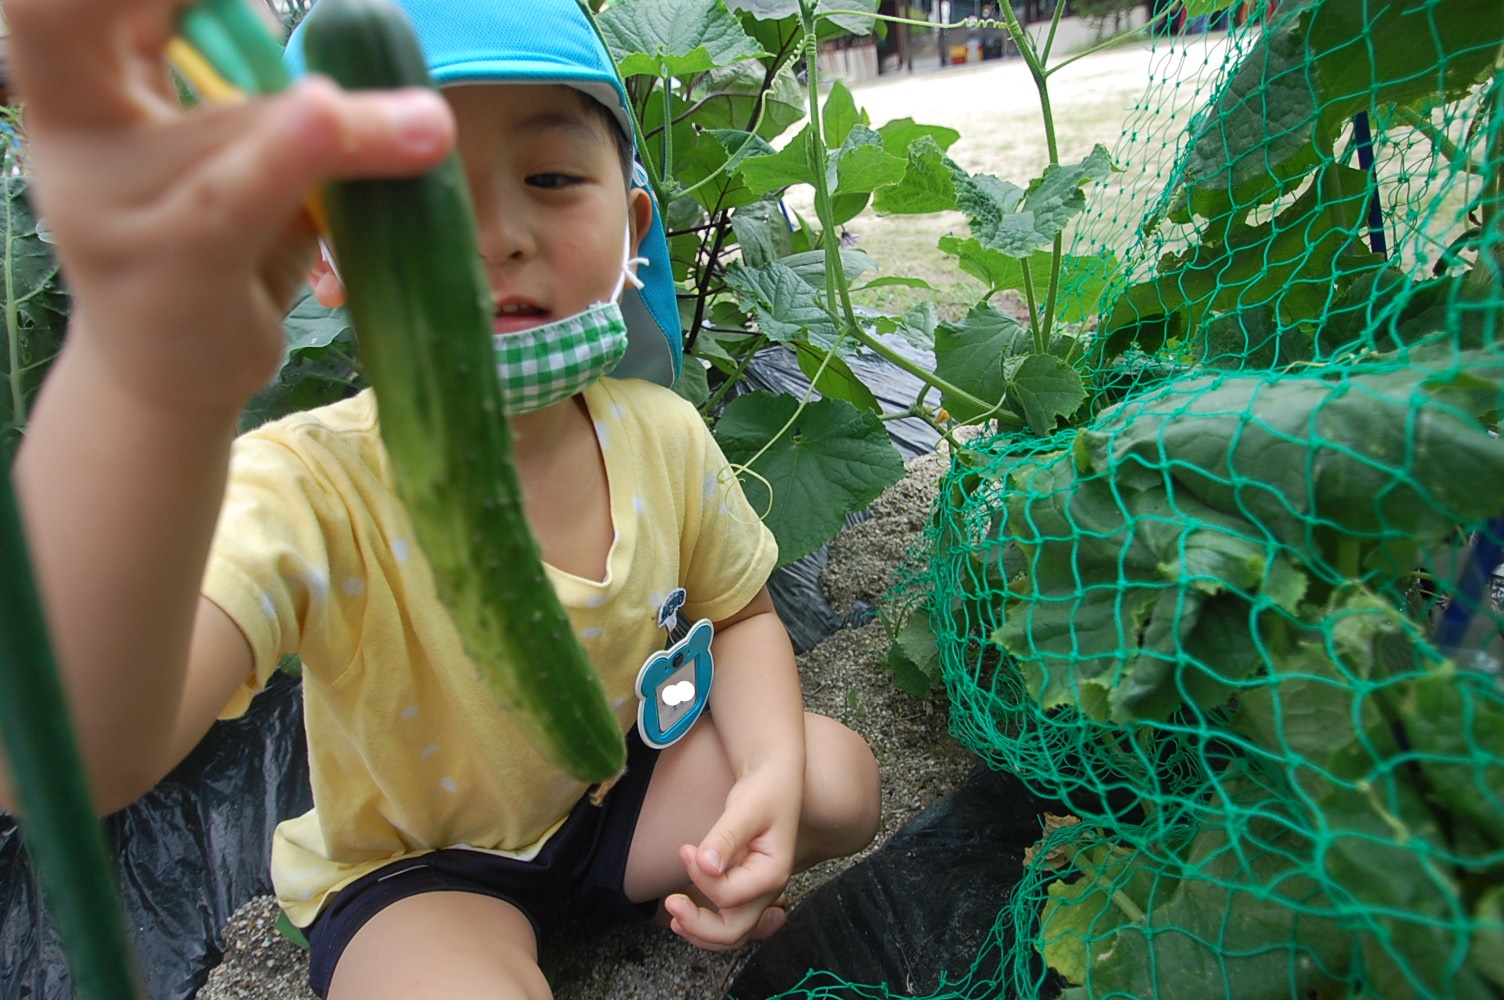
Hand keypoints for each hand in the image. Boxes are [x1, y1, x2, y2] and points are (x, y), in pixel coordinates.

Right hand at [6, 0, 453, 413]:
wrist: (164, 377)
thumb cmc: (206, 235)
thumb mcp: (234, 134)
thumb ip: (257, 63)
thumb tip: (367, 11)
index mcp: (78, 65)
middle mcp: (68, 119)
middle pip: (63, 11)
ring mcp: (106, 198)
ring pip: (224, 118)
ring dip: (329, 114)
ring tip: (418, 117)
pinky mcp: (166, 265)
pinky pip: (230, 197)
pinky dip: (283, 151)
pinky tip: (323, 113)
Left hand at [662, 765, 801, 950]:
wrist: (773, 780)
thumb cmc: (764, 790)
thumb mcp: (746, 808)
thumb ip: (726, 837)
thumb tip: (706, 866)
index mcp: (773, 873)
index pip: (730, 896)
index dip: (702, 879)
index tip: (686, 849)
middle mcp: (768, 891)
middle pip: (734, 931)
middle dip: (699, 926)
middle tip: (671, 903)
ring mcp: (757, 893)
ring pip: (731, 933)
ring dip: (701, 933)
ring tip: (674, 916)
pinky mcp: (744, 888)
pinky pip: (727, 920)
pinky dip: (705, 925)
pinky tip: (684, 916)